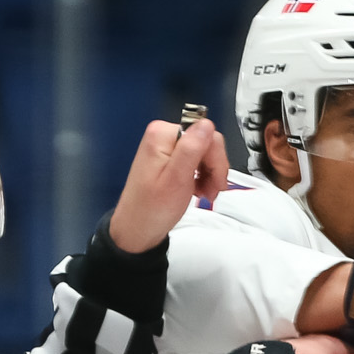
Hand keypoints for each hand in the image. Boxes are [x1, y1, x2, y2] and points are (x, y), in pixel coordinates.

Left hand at [107, 119, 231, 253]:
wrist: (138, 228)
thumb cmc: (153, 208)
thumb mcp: (176, 179)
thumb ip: (191, 149)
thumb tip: (207, 124)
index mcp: (163, 134)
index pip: (206, 134)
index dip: (215, 159)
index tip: (216, 181)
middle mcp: (163, 135)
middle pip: (207, 142)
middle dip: (214, 168)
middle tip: (212, 191)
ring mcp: (166, 147)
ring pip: (205, 152)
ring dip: (210, 174)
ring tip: (205, 193)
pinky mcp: (169, 158)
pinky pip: (196, 160)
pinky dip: (202, 176)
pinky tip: (198, 189)